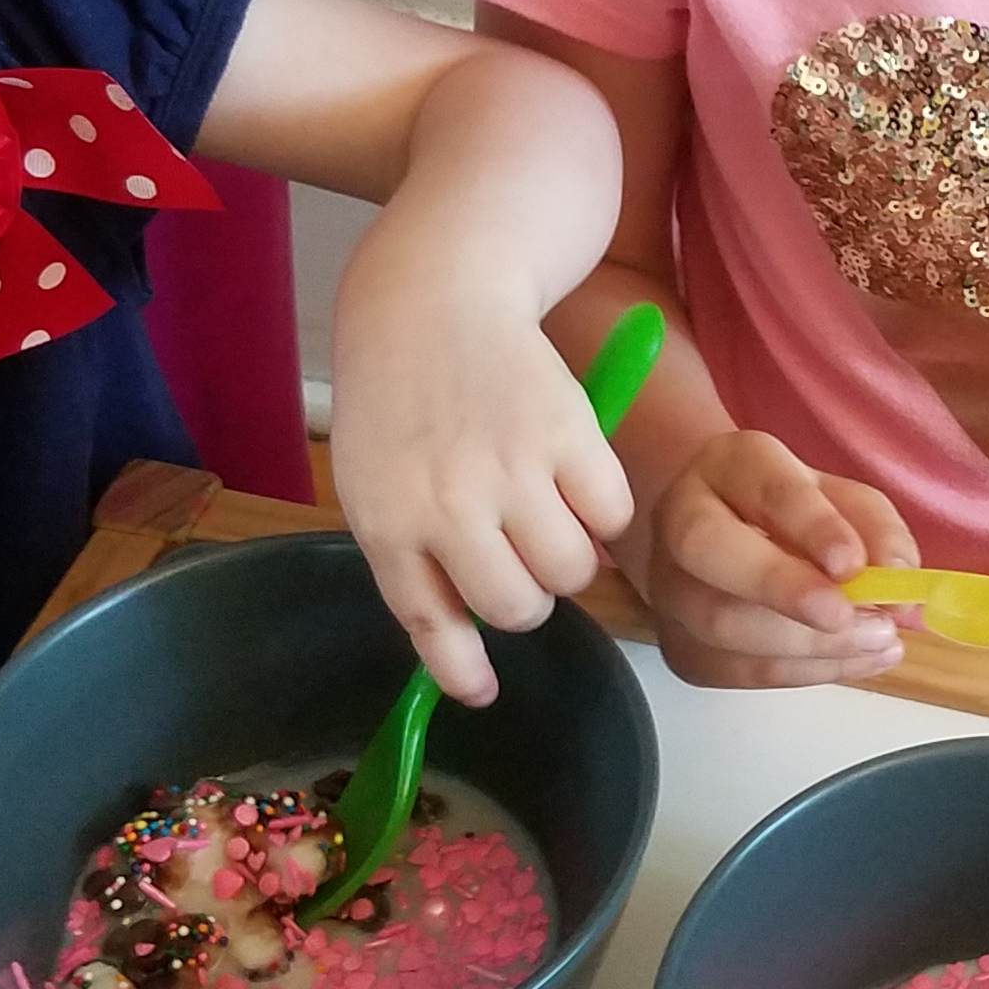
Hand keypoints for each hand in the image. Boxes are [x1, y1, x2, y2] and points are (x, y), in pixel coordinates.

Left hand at [330, 294, 635, 703]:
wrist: (432, 297)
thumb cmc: (400, 398)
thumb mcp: (375, 483)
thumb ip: (412, 560)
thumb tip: (470, 657)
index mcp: (389, 523)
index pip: (431, 622)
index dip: (461, 669)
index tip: (481, 691)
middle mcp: (449, 506)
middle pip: (518, 609)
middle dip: (525, 597)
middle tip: (519, 559)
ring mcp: (513, 470)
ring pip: (572, 573)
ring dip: (568, 560)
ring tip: (550, 518)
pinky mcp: (570, 434)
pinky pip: (613, 517)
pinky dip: (605, 513)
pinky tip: (578, 481)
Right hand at [634, 430, 912, 690]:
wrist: (729, 537)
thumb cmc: (794, 516)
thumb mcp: (845, 501)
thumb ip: (876, 529)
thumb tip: (898, 576)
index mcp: (730, 466)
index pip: (765, 487)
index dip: (811, 526)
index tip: (854, 564)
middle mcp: (682, 518)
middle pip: (710, 550)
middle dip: (782, 588)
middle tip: (848, 618)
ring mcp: (667, 587)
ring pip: (718, 623)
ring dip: (806, 645)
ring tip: (877, 642)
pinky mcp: (678, 646)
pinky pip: (734, 671)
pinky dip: (803, 673)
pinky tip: (855, 661)